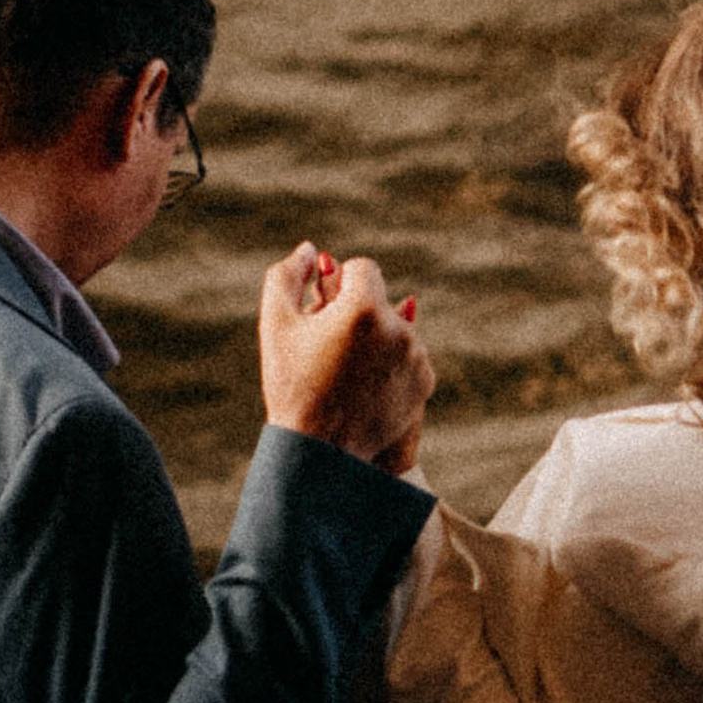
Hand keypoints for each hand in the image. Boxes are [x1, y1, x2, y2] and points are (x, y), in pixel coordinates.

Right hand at [260, 245, 434, 470]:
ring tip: (345, 371)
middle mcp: (399, 328)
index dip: (338, 286)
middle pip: (380, 299)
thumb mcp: (276, 326)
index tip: (323, 314)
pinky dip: (390, 364)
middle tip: (330, 348)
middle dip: (357, 314)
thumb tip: (311, 250)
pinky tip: (363, 385)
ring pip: (396, 327)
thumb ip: (286, 276)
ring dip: (375, 338)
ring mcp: (417, 357)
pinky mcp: (426, 382)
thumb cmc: (291, 386)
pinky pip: (408, 356)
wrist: (319, 453)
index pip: (362, 268)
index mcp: (363, 308)